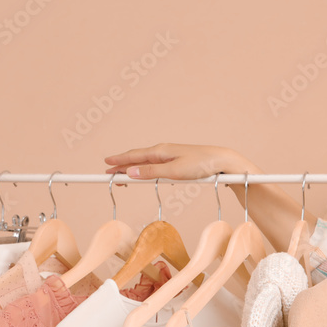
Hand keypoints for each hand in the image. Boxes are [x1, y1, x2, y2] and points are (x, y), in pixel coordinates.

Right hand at [104, 143, 253, 179]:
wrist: (222, 161)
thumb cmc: (201, 165)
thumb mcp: (174, 171)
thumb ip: (152, 172)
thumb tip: (130, 172)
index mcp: (160, 151)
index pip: (133, 156)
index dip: (118, 161)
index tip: (104, 165)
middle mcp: (164, 151)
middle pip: (138, 158)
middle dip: (122, 165)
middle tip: (109, 173)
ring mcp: (171, 156)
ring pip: (147, 162)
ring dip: (134, 168)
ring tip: (123, 174)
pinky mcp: (179, 161)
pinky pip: (156, 165)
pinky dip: (146, 169)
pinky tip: (147, 173)